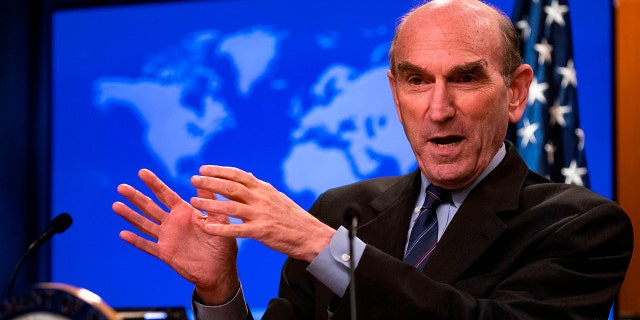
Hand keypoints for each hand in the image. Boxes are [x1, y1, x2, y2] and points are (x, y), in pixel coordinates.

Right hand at [113, 169, 238, 304]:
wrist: (220, 270)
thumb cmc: (222, 244)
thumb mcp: (219, 219)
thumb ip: (209, 202)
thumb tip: (201, 180)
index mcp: (185, 212)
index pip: (166, 195)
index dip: (154, 184)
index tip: (141, 172)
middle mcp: (173, 222)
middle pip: (150, 207)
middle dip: (136, 197)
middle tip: (121, 187)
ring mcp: (167, 237)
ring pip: (145, 224)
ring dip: (130, 216)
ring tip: (116, 205)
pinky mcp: (165, 253)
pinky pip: (148, 246)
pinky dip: (136, 240)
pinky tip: (123, 234)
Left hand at [189, 165, 335, 262]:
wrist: (310, 235)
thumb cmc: (291, 217)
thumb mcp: (276, 196)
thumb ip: (258, 188)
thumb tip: (246, 175)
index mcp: (264, 189)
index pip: (238, 175)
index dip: (219, 170)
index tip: (203, 168)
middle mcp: (261, 198)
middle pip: (231, 187)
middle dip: (210, 182)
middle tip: (193, 180)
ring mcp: (261, 215)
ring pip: (230, 207)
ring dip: (209, 204)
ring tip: (193, 202)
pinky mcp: (261, 231)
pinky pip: (236, 230)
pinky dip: (219, 228)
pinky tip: (205, 227)